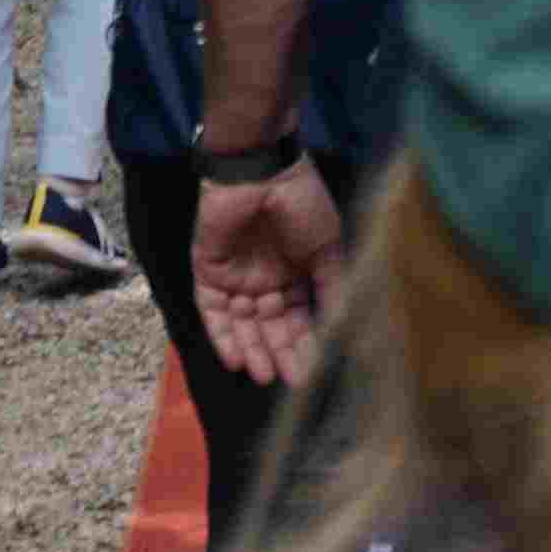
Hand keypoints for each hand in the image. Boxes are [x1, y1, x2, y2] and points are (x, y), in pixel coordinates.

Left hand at [195, 157, 342, 386]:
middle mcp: (265, 280)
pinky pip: (213, 311)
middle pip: (270, 326)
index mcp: (295, 274)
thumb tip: (343, 325)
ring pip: (243, 324)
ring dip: (253, 349)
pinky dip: (223, 335)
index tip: (314, 372)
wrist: (261, 170)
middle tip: (292, 381)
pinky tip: (236, 358)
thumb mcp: (326, 246)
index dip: (306, 344)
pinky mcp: (207, 272)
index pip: (298, 318)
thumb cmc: (301, 204)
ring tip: (264, 375)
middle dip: (281, 352)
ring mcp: (235, 277)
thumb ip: (330, 286)